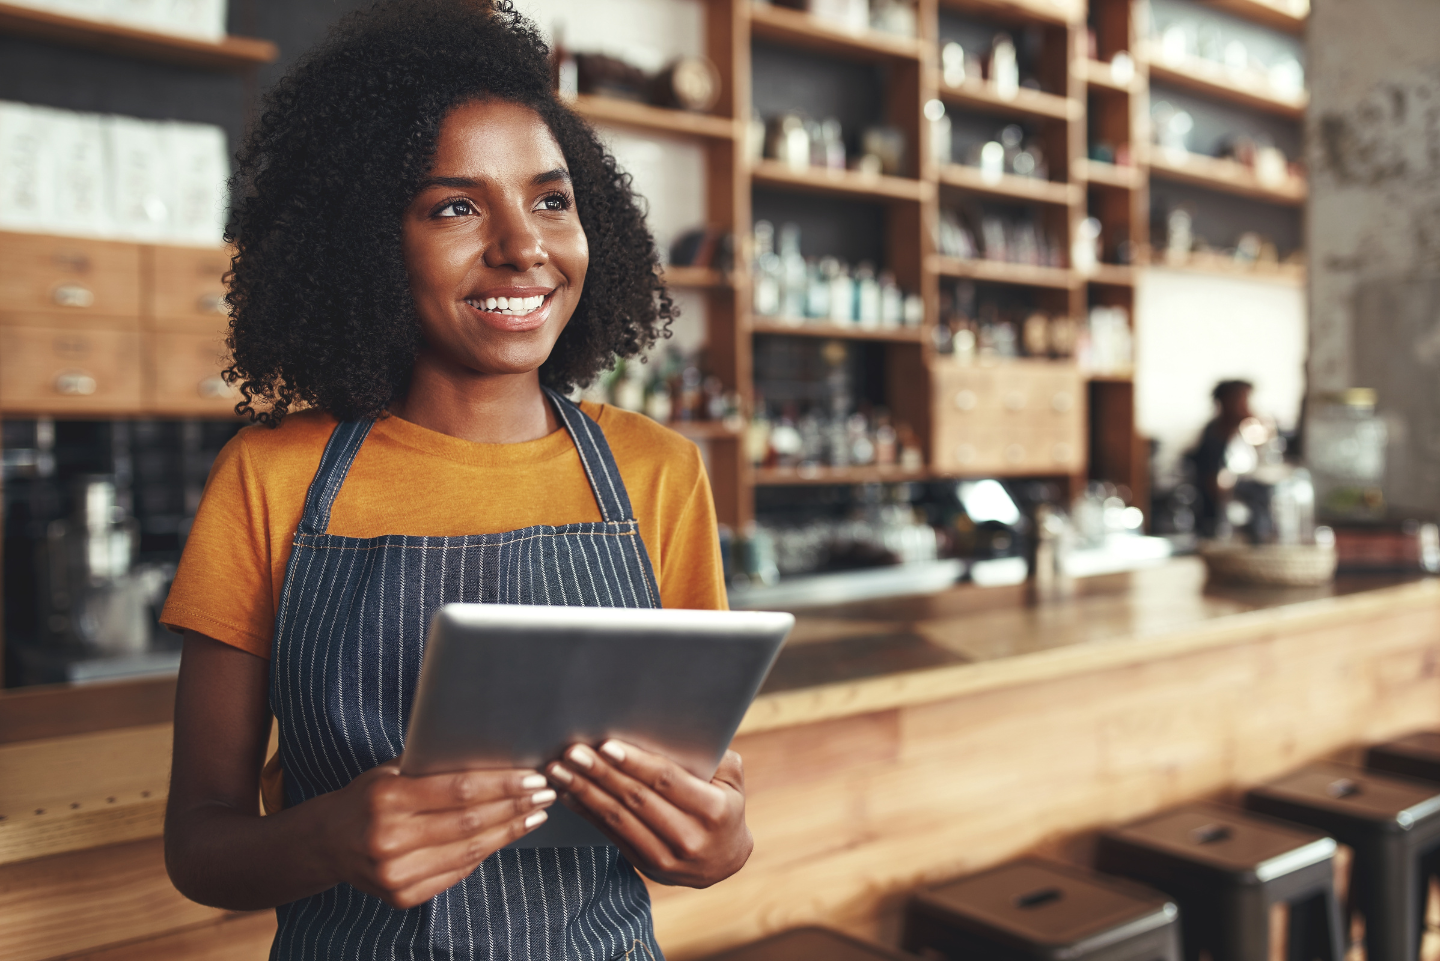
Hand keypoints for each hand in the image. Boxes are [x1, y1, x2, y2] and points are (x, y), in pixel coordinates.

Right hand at [317, 761, 555, 908]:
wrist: (327, 843)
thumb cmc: (368, 796)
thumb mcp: (391, 771)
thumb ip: (432, 766)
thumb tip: (494, 755)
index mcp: (387, 798)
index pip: (459, 790)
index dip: (502, 785)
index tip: (533, 777)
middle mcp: (388, 838)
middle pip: (469, 822)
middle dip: (514, 806)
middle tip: (545, 793)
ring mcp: (394, 873)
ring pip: (468, 851)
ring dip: (509, 831)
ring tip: (536, 814)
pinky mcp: (402, 897)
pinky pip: (457, 872)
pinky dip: (487, 852)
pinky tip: (507, 835)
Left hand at [547, 741, 751, 887]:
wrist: (724, 862)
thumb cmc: (725, 808)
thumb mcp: (732, 782)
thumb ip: (715, 758)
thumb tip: (679, 731)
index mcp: (712, 811)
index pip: (666, 781)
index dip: (634, 763)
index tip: (606, 746)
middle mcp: (689, 837)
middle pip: (636, 799)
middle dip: (600, 773)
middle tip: (573, 753)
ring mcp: (665, 857)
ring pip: (618, 819)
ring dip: (585, 792)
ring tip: (559, 771)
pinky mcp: (644, 865)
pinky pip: (610, 834)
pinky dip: (586, 813)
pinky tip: (568, 794)